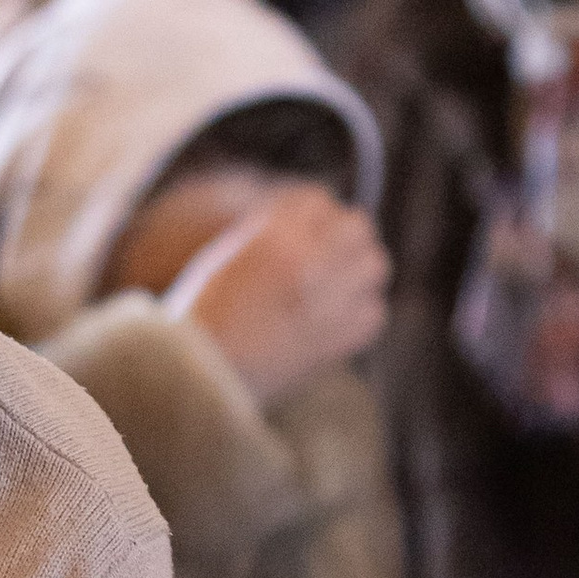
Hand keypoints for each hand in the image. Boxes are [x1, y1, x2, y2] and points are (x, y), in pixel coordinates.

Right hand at [185, 190, 391, 408]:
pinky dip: (359, 312)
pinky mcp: (344, 339)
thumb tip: (307, 218)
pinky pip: (374, 311)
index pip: (318, 199)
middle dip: (343, 235)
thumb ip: (269, 230)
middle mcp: (310, 263)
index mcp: (275, 237)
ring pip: (376, 265)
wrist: (203, 378)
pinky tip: (333, 319)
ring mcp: (332, 302)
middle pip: (358, 226)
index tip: (306, 226)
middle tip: (328, 253)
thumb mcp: (225, 255)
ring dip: (358, 270)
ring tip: (334, 285)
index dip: (312, 212)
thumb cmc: (205, 316)